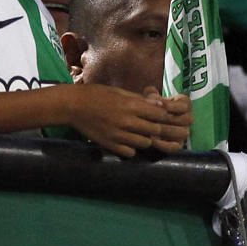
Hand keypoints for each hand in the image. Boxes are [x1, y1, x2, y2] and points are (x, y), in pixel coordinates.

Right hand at [62, 84, 192, 156]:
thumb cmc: (100, 95)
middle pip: (155, 130)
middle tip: (166, 131)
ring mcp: (118, 135)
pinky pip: (130, 152)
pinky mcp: (109, 144)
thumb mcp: (123, 93)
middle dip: (163, 130)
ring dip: (148, 139)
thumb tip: (160, 105)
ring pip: (145, 143)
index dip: (167, 117)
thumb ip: (141, 101)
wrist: (75, 106)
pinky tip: (131, 142)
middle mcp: (128, 121)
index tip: (171, 118)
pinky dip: (133, 148)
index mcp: (132, 106)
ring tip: (146, 135)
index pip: (160, 114)